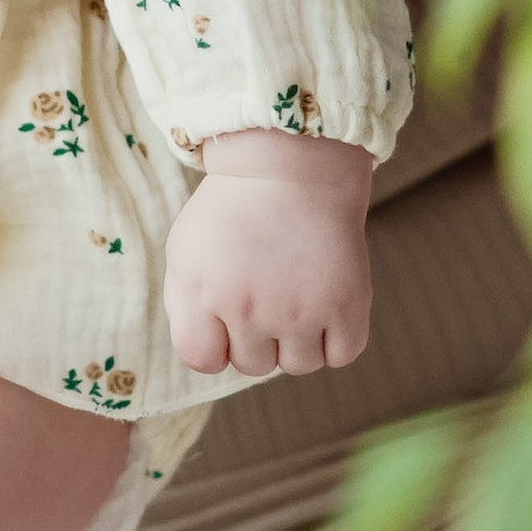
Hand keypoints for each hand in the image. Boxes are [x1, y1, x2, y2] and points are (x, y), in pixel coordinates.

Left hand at [165, 129, 373, 377]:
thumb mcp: (186, 249)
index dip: (215, 345)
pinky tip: (326, 305)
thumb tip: (207, 352)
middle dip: (257, 336)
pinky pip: (341, 355)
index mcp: (200, 293)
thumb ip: (185, 305)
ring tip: (296, 295)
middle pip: (253, 365)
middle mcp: (247, 308)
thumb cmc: (234, 209)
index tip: (225, 319)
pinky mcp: (346, 303)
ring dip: (297, 340)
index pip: (203, 360)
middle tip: (266, 291)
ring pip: (299, 365)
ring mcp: (299, 310)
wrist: (293, 165)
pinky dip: (336, 339)